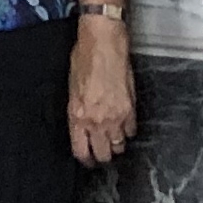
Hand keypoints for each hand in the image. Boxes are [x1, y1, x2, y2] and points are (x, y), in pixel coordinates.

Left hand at [68, 16, 136, 165]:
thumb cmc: (84, 58)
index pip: (81, 151)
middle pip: (103, 154)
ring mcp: (115, 117)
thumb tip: (81, 123)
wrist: (103, 43)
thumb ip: (77, 110)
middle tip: (102, 150)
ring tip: (114, 138)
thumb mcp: (71, 87)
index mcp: (77, 116)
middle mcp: (96, 121)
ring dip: (116, 144)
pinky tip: (124, 123)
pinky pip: (131, 131)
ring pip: (119, 146)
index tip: (88, 158)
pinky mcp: (131, 110)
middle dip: (102, 155)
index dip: (86, 158)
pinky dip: (128, 131)